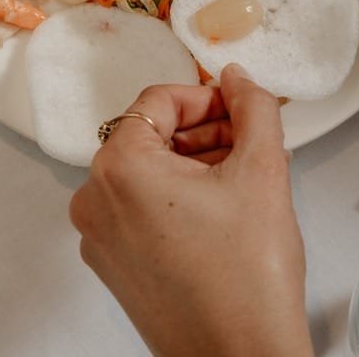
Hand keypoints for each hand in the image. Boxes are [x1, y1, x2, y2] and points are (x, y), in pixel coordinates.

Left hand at [69, 65, 313, 356]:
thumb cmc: (246, 279)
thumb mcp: (263, 170)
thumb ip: (253, 107)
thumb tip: (240, 80)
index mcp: (118, 168)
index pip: (157, 101)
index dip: (206, 97)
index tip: (239, 107)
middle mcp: (95, 201)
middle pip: (150, 138)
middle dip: (204, 134)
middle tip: (250, 142)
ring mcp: (100, 238)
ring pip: (147, 176)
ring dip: (195, 167)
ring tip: (246, 179)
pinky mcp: (115, 267)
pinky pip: (142, 213)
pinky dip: (178, 202)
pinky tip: (224, 214)